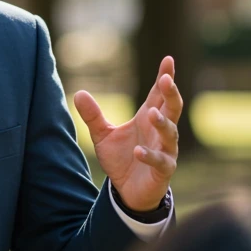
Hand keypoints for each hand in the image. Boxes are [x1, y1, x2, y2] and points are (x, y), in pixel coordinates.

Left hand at [72, 55, 180, 211]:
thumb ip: (93, 116)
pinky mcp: (164, 169)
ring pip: (170, 133)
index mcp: (148, 118)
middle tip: (166, 80)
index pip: (158, 94)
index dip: (165, 77)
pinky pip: (160, 161)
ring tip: (152, 114)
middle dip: (171, 94)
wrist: (127, 190)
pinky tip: (138, 152)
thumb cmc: (121, 158)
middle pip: (172, 108)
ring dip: (162, 122)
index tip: (168, 59)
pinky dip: (150, 156)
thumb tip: (78, 93)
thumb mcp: (102, 135)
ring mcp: (165, 150)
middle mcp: (160, 131)